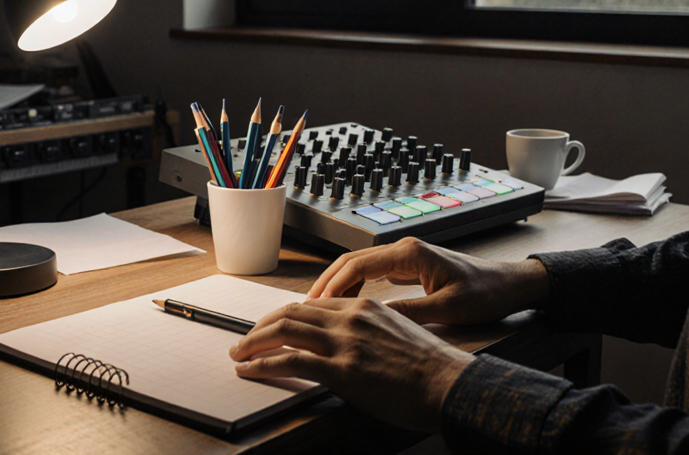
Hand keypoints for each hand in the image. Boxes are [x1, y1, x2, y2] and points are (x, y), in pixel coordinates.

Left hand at [229, 298, 473, 431]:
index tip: (270, 328)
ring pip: (284, 330)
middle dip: (261, 325)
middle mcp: (350, 318)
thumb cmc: (430, 368)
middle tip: (245, 340)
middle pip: (291, 312)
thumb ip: (369, 332)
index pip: (312, 304)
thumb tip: (350, 344)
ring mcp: (345, 343)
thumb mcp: (397, 334)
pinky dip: (262, 364)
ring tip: (238, 353)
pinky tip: (249, 370)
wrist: (449, 384)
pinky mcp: (342, 370)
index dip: (284, 316)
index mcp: (364, 307)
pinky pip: (290, 362)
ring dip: (253, 342)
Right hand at [307, 236, 550, 325]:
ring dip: (338, 285)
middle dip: (326, 282)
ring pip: (359, 266)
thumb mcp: (448, 309)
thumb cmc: (485, 294)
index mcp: (409, 253)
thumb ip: (409, 313)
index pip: (357, 265)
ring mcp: (406, 256)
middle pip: (351, 261)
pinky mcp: (410, 266)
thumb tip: (372, 321)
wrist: (509, 285)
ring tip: (319, 309)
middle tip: (305, 308)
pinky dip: (354, 287)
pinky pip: (372, 273)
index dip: (332, 285)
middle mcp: (403, 249)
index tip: (313, 305)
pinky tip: (347, 305)